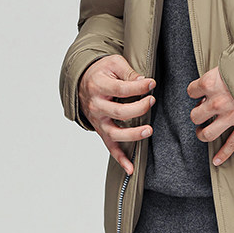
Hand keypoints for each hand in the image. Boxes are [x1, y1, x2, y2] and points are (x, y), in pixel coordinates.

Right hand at [78, 54, 154, 175]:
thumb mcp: (114, 64)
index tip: (151, 84)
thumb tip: (144, 82)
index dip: (139, 87)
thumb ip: (129, 73)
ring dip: (132, 135)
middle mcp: (96, 106)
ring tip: (148, 130)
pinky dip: (120, 159)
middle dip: (139, 108)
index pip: (121, 89)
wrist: (82, 81)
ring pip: (114, 133)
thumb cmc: (101, 72)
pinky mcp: (101, 130)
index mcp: (98, 86)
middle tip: (152, 101)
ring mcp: (98, 121)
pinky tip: (131, 168)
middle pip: (119, 112)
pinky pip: (110, 147)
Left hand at [188, 67, 233, 165]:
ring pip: (207, 134)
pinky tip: (216, 161)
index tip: (200, 94)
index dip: (195, 93)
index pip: (191, 92)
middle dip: (197, 116)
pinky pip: (231, 144)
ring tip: (203, 132)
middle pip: (195, 116)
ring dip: (203, 134)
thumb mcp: (228, 62)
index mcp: (210, 83)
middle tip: (202, 114)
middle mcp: (216, 102)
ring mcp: (229, 117)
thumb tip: (213, 79)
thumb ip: (218, 72)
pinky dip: (223, 154)